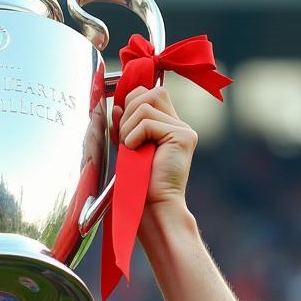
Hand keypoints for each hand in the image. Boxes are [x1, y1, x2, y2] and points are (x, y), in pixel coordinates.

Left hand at [116, 85, 196, 212]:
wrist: (153, 207)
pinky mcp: (182, 136)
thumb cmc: (139, 183)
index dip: (130, 104)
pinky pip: (146, 123)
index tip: (122, 129)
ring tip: (130, 150)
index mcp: (169, 125)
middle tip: (126, 142)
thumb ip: (126, 125)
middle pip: (148, 94)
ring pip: (145, 106)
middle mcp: (180, 125)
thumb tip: (117, 105)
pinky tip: (135, 153)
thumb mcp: (129, 148)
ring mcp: (184, 130)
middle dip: (127, 114)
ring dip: (128, 128)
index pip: (149, 93)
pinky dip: (133, 138)